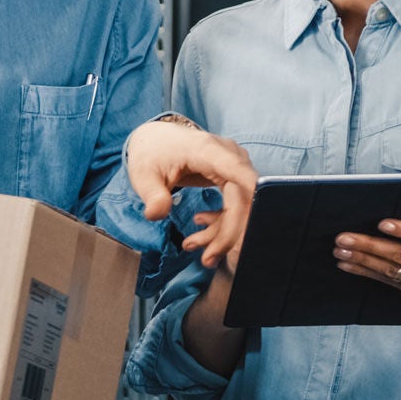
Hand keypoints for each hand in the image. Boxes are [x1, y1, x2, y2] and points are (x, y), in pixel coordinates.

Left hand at [124, 119, 256, 267]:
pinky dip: (223, 223)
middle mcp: (228, 155)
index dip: (252, 197)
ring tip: (193, 246)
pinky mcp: (233, 175)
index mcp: (206, 149)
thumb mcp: (144, 175)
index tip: (256, 226)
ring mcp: (233, 164)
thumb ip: (152, 195)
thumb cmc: (151, 154)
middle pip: (243, 198)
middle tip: (207, 259)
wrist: (155, 140)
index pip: (238, 172)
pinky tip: (200, 227)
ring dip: (224, 232)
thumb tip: (155, 215)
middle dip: (228, 234)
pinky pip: (237, 204)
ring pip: (243, 205)